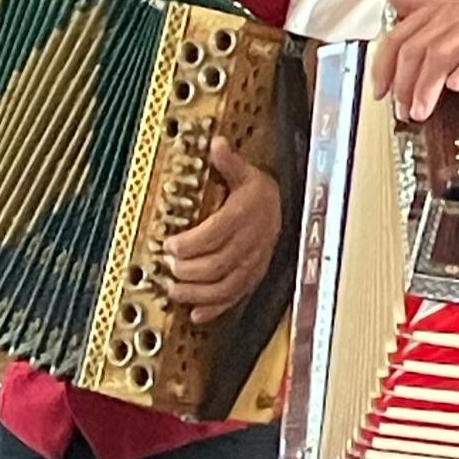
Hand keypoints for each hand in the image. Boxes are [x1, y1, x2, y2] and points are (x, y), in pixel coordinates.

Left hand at [162, 136, 281, 323]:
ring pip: (224, 286)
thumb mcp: (248, 172)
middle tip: (167, 266)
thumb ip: (229, 162)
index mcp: (247, 214)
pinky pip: (235, 298)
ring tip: (174, 289)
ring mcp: (254, 263)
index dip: (189, 243)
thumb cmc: (262, 193)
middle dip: (187, 269)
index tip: (169, 243)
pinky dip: (215, 310)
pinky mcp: (254, 278)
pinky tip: (196, 314)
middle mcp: (252, 242)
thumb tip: (217, 144)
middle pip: (216, 264)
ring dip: (196, 293)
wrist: (291, 211)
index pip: (215, 233)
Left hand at [371, 0, 458, 121]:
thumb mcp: (441, 7)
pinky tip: (457, 85)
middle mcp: (447, 19)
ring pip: (440, 56)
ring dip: (427, 86)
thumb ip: (411, 4)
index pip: (396, 39)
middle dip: (404, 84)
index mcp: (430, 13)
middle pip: (414, 51)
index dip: (383, 67)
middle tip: (404, 110)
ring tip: (421, 109)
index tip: (379, 92)